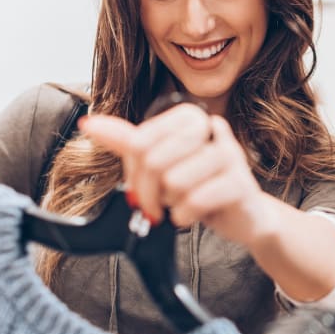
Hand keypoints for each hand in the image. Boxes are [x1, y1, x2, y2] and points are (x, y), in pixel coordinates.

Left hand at [80, 104, 270, 245]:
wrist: (245, 215)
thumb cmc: (201, 187)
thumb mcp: (163, 164)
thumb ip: (128, 143)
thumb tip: (89, 123)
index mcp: (190, 118)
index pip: (140, 141)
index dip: (133, 172)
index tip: (139, 188)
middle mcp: (212, 129)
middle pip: (154, 161)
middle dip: (148, 193)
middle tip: (155, 206)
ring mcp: (229, 155)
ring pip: (174, 182)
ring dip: (171, 205)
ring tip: (183, 205)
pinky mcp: (240, 182)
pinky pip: (194, 200)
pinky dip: (185, 216)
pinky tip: (193, 215)